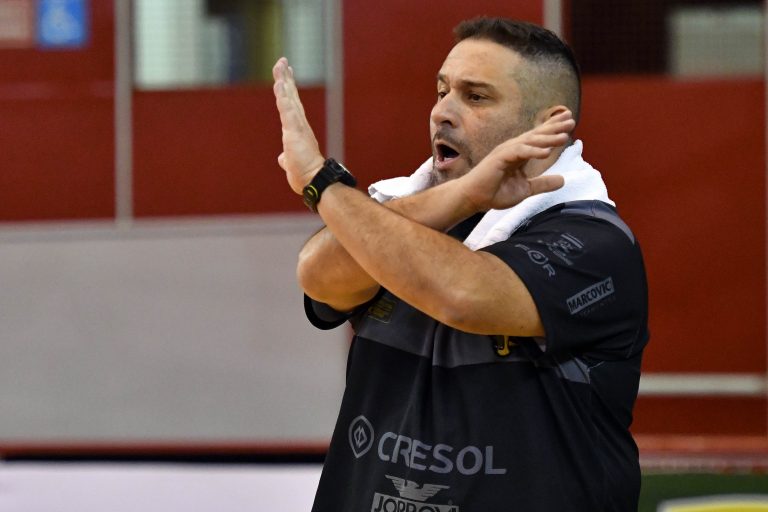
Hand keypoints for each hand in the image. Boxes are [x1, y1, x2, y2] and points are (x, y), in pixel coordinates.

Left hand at [272, 57, 325, 193]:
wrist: (314, 181)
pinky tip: (280, 84)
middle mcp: (300, 124)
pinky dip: (283, 97)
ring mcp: (297, 126)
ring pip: (289, 99)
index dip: (288, 89)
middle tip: (282, 61)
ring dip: (284, 81)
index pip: (292, 105)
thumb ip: (287, 157)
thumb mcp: (291, 163)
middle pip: (291, 96)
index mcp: (298, 130)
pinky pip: (287, 110)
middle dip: (286, 77)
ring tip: (280, 65)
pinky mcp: (294, 132)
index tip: (285, 75)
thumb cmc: (305, 174)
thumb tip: (282, 159)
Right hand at [457, 111, 574, 210]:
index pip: (539, 138)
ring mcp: (506, 151)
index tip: (570, 121)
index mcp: (520, 153)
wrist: (474, 199)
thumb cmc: (495, 192)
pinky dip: (533, 151)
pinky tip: (546, 152)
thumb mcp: (525, 189)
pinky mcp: (500, 158)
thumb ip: (543, 184)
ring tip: (564, 136)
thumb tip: (563, 180)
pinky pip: (519, 152)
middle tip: (572, 120)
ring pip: (530, 141)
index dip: (554, 129)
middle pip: (537, 134)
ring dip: (548, 138)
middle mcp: (513, 148)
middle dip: (554, 127)